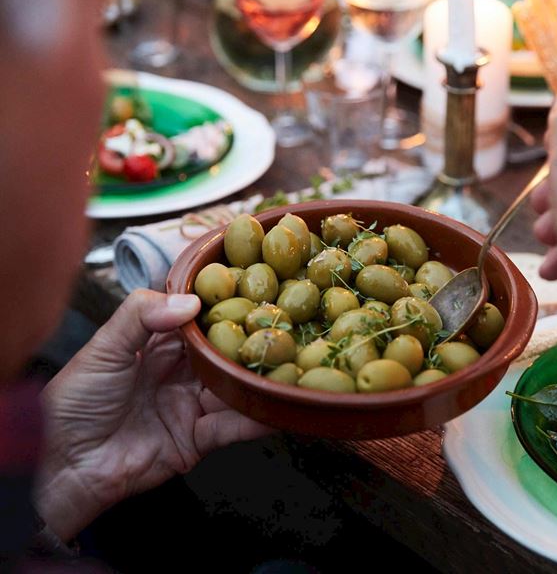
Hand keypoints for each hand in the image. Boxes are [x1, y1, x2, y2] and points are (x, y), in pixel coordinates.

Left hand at [34, 290, 271, 541]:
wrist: (63, 466)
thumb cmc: (74, 403)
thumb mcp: (103, 348)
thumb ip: (141, 315)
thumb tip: (190, 301)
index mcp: (157, 345)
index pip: (199, 320)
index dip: (224, 307)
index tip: (254, 291)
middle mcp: (180, 373)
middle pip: (224, 354)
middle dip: (251, 342)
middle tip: (283, 327)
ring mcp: (191, 405)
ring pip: (234, 388)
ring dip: (258, 379)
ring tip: (290, 364)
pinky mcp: (197, 439)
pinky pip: (232, 427)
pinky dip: (255, 419)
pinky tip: (276, 406)